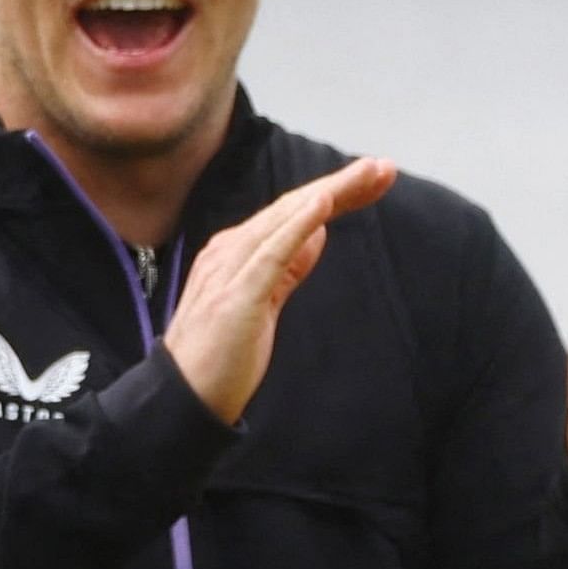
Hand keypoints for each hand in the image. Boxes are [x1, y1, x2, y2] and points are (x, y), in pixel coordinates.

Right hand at [161, 157, 397, 422]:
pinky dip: (298, 224)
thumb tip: (317, 232)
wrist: (182, 400)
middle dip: (341, 185)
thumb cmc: (220, 358)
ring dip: (329, 193)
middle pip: (293, 208)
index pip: (292, 215)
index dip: (335, 194)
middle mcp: (230, 252)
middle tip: (384, 168)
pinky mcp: (236, 295)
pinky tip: (323, 203)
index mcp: (236, 253)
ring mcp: (229, 270)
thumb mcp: (264, 303)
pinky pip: (271, 251)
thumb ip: (287, 268)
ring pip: (286, 219)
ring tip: (367, 174)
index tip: (374, 180)